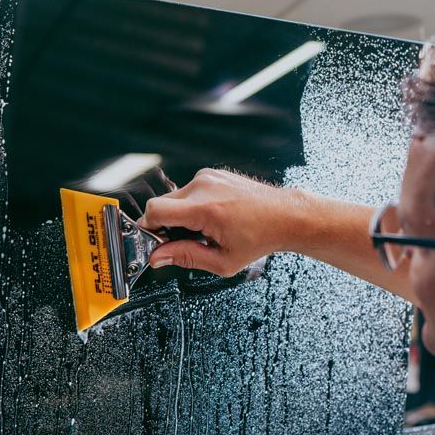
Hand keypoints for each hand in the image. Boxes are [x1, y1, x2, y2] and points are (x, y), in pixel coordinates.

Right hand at [139, 168, 309, 277]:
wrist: (285, 216)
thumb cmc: (259, 238)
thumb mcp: (222, 260)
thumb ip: (185, 257)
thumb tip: (158, 257)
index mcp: (205, 208)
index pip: (155, 211)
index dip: (149, 228)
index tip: (156, 241)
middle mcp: (204, 186)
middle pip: (162, 204)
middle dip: (166, 225)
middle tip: (183, 241)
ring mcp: (208, 176)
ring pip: (175, 197)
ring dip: (181, 215)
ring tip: (203, 230)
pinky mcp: (213, 173)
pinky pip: (190, 191)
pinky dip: (193, 206)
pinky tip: (212, 218)